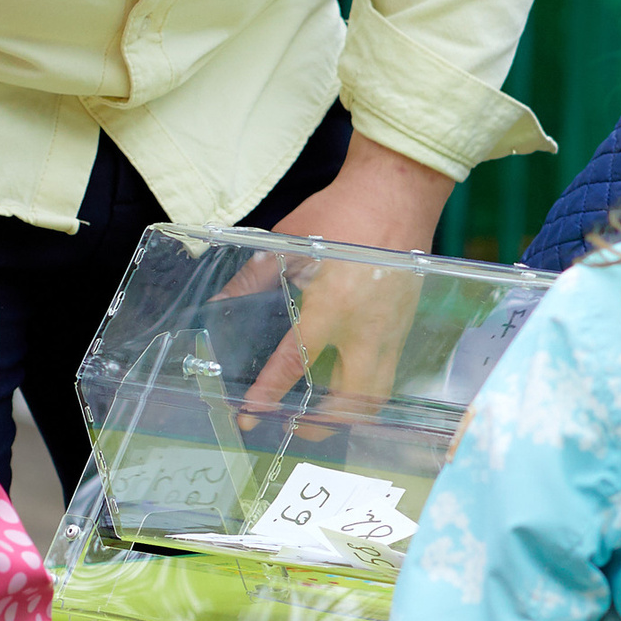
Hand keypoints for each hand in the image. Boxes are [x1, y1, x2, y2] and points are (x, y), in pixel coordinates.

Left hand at [240, 139, 454, 413]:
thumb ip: (250, 281)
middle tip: (290, 426)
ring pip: (377, 397)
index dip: (269, 392)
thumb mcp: (286, 244)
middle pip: (351, 402)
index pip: (295, 362)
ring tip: (317, 418)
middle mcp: (367, 330)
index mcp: (332, 306)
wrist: (396, 195)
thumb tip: (217, 306)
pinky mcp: (404, 328)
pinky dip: (364, 394)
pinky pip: (386, 376)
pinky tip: (342, 388)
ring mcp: (392, 332)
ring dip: (346, 416)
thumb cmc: (341, 215)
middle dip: (319, 425)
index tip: (250, 414)